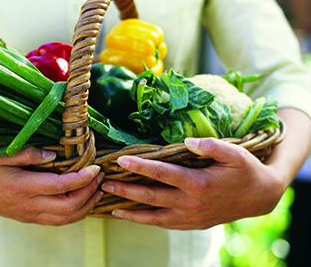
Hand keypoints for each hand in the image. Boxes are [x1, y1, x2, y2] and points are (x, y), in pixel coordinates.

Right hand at [0, 146, 103, 225]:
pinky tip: (81, 201)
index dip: (83, 179)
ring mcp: (29, 215)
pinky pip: (57, 222)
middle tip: (101, 177)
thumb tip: (54, 155)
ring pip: (66, 219)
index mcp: (22, 187)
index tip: (96, 167)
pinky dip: (75, 213)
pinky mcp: (28, 218)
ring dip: (86, 206)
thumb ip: (27, 153)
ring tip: (97, 190)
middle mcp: (28, 205)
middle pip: (69, 207)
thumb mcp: (0, 154)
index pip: (61, 187)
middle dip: (90, 193)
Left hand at [101, 137, 285, 229]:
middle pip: (151, 197)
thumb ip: (211, 145)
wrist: (261, 197)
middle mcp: (191, 203)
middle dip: (126, 190)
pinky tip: (131, 216)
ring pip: (154, 217)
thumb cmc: (245, 169)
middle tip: (104, 183)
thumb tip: (187, 140)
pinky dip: (146, 221)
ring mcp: (191, 217)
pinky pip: (164, 224)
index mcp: (198, 183)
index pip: (162, 173)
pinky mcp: (192, 224)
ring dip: (131, 212)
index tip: (120, 160)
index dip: (140, 167)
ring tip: (110, 205)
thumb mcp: (234, 152)